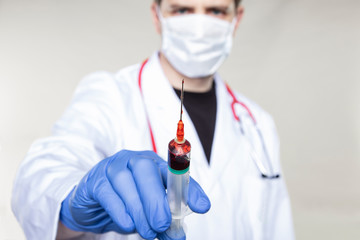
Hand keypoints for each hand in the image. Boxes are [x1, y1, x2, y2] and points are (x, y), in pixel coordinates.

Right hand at [60, 150, 210, 238]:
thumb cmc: (125, 203)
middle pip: (147, 170)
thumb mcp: (148, 209)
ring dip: (139, 209)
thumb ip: (164, 217)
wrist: (92, 204)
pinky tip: (128, 224)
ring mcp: (112, 167)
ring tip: (147, 231)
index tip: (202, 206)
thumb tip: (177, 235)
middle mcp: (133, 160)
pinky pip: (108, 193)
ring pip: (126, 181)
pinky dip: (120, 210)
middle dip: (157, 199)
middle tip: (163, 224)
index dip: (189, 188)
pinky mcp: (95, 181)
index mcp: (153, 164)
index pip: (174, 171)